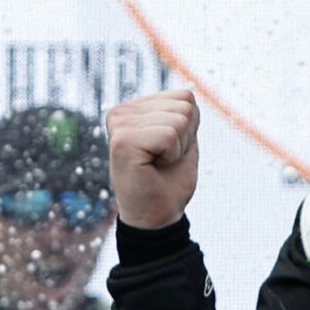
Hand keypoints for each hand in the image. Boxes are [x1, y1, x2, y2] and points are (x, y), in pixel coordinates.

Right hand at [106, 89, 201, 229]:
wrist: (156, 215)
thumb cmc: (169, 179)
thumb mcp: (182, 138)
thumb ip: (182, 112)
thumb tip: (188, 93)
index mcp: (134, 108)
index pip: (185, 96)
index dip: (189, 127)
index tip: (170, 149)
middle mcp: (121, 111)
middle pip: (185, 105)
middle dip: (185, 136)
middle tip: (164, 159)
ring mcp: (119, 124)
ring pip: (179, 119)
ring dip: (178, 146)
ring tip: (158, 162)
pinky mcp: (122, 141)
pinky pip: (170, 134)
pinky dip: (172, 154)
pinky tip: (153, 167)